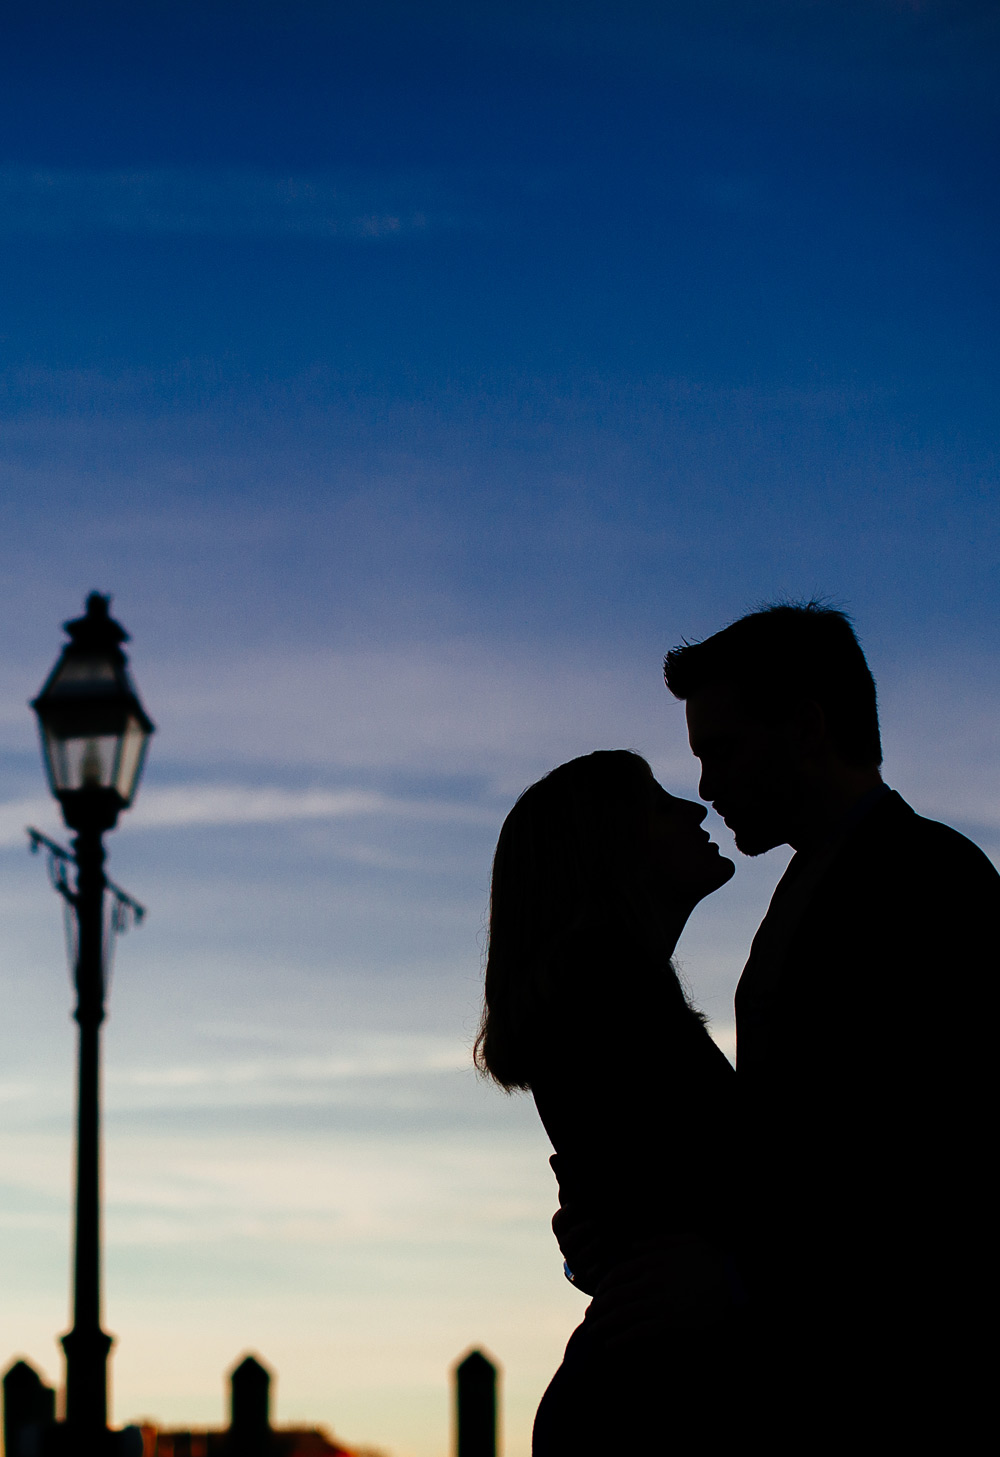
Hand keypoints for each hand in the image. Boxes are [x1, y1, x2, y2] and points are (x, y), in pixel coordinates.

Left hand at [586, 1237, 736, 1349]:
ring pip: (622, 1315)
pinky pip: (638, 1332)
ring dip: (605, 1325)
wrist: (733, 1282)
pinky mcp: (669, 1322)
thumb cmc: (710, 1259)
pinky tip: (612, 1345)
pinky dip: (621, 1339)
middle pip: (615, 1296)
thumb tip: (633, 1244)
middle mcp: (651, 1282)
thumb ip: (655, 1242)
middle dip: (598, 1308)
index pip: (617, 1274)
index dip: (603, 1286)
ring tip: (594, 1333)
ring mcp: (659, 1302)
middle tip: (589, 1317)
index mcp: (652, 1261)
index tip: (596, 1295)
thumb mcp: (683, 1240)